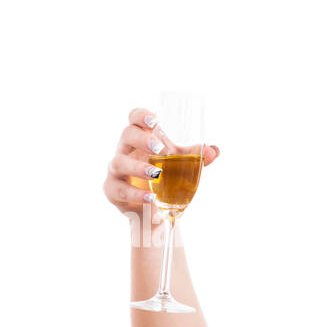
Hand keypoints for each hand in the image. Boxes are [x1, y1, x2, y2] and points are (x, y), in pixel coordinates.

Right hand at [103, 106, 219, 220]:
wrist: (152, 211)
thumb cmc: (164, 178)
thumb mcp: (180, 165)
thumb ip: (195, 156)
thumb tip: (214, 150)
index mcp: (141, 139)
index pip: (135, 118)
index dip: (141, 115)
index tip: (155, 121)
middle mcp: (126, 150)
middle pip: (126, 134)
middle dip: (142, 139)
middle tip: (161, 149)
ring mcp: (116, 170)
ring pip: (119, 162)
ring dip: (138, 167)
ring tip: (157, 174)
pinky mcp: (112, 190)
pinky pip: (120, 190)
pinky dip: (136, 194)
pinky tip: (151, 198)